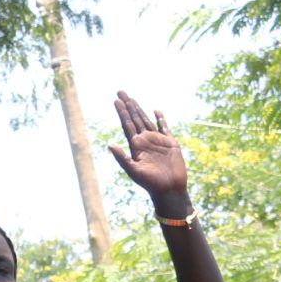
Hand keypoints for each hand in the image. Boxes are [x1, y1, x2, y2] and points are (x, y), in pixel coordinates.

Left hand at [107, 92, 190, 209]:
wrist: (169, 189)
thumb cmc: (150, 183)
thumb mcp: (133, 171)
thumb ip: (122, 158)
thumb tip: (110, 145)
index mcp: (135, 146)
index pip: (126, 125)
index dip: (121, 112)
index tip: (116, 101)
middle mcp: (145, 140)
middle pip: (134, 119)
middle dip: (128, 105)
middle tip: (120, 92)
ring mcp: (157, 140)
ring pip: (147, 120)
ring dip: (139, 109)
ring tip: (132, 98)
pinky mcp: (170, 143)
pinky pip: (164, 128)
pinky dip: (160, 119)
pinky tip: (156, 111)